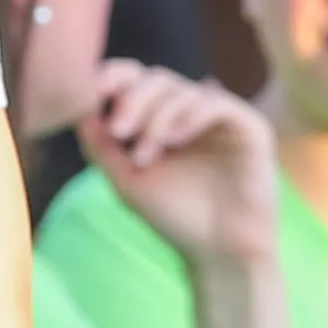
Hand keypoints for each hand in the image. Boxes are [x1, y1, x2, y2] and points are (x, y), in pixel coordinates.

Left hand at [77, 58, 286, 274]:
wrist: (219, 251)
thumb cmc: (175, 217)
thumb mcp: (126, 180)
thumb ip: (101, 146)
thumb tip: (78, 108)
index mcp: (160, 118)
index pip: (135, 81)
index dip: (113, 77)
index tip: (94, 93)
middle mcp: (189, 112)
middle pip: (156, 79)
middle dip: (132, 100)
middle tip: (118, 130)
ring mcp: (220, 117)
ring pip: (182, 90)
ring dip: (156, 117)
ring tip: (144, 157)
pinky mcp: (249, 126)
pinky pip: (215, 104)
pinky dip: (190, 116)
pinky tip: (174, 139)